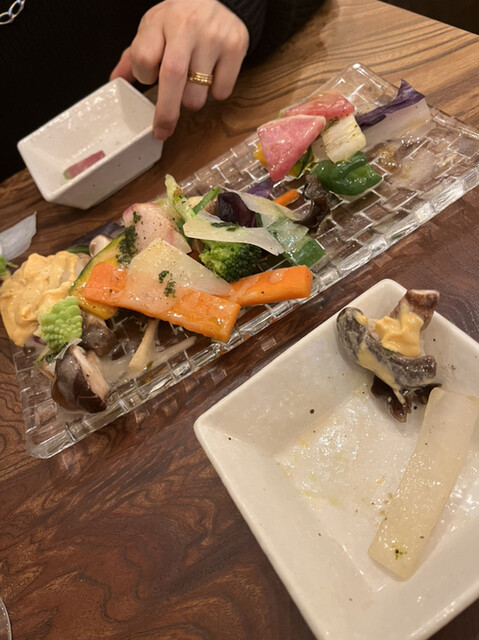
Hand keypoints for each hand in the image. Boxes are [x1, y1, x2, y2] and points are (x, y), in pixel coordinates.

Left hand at [110, 0, 248, 139]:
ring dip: (191, 101)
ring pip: (197, 93)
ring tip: (192, 84)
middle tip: (162, 130)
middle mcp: (187, 27)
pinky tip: (212, 76)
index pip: (144, 59)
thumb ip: (135, 55)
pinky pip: (221, 91)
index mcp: (160, 21)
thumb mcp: (154, 28)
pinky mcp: (236, 47)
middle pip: (173, 77)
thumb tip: (116, 82)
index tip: (149, 79)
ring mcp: (214, 37)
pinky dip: (214, 93)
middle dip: (166, 112)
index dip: (145, 76)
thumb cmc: (181, 18)